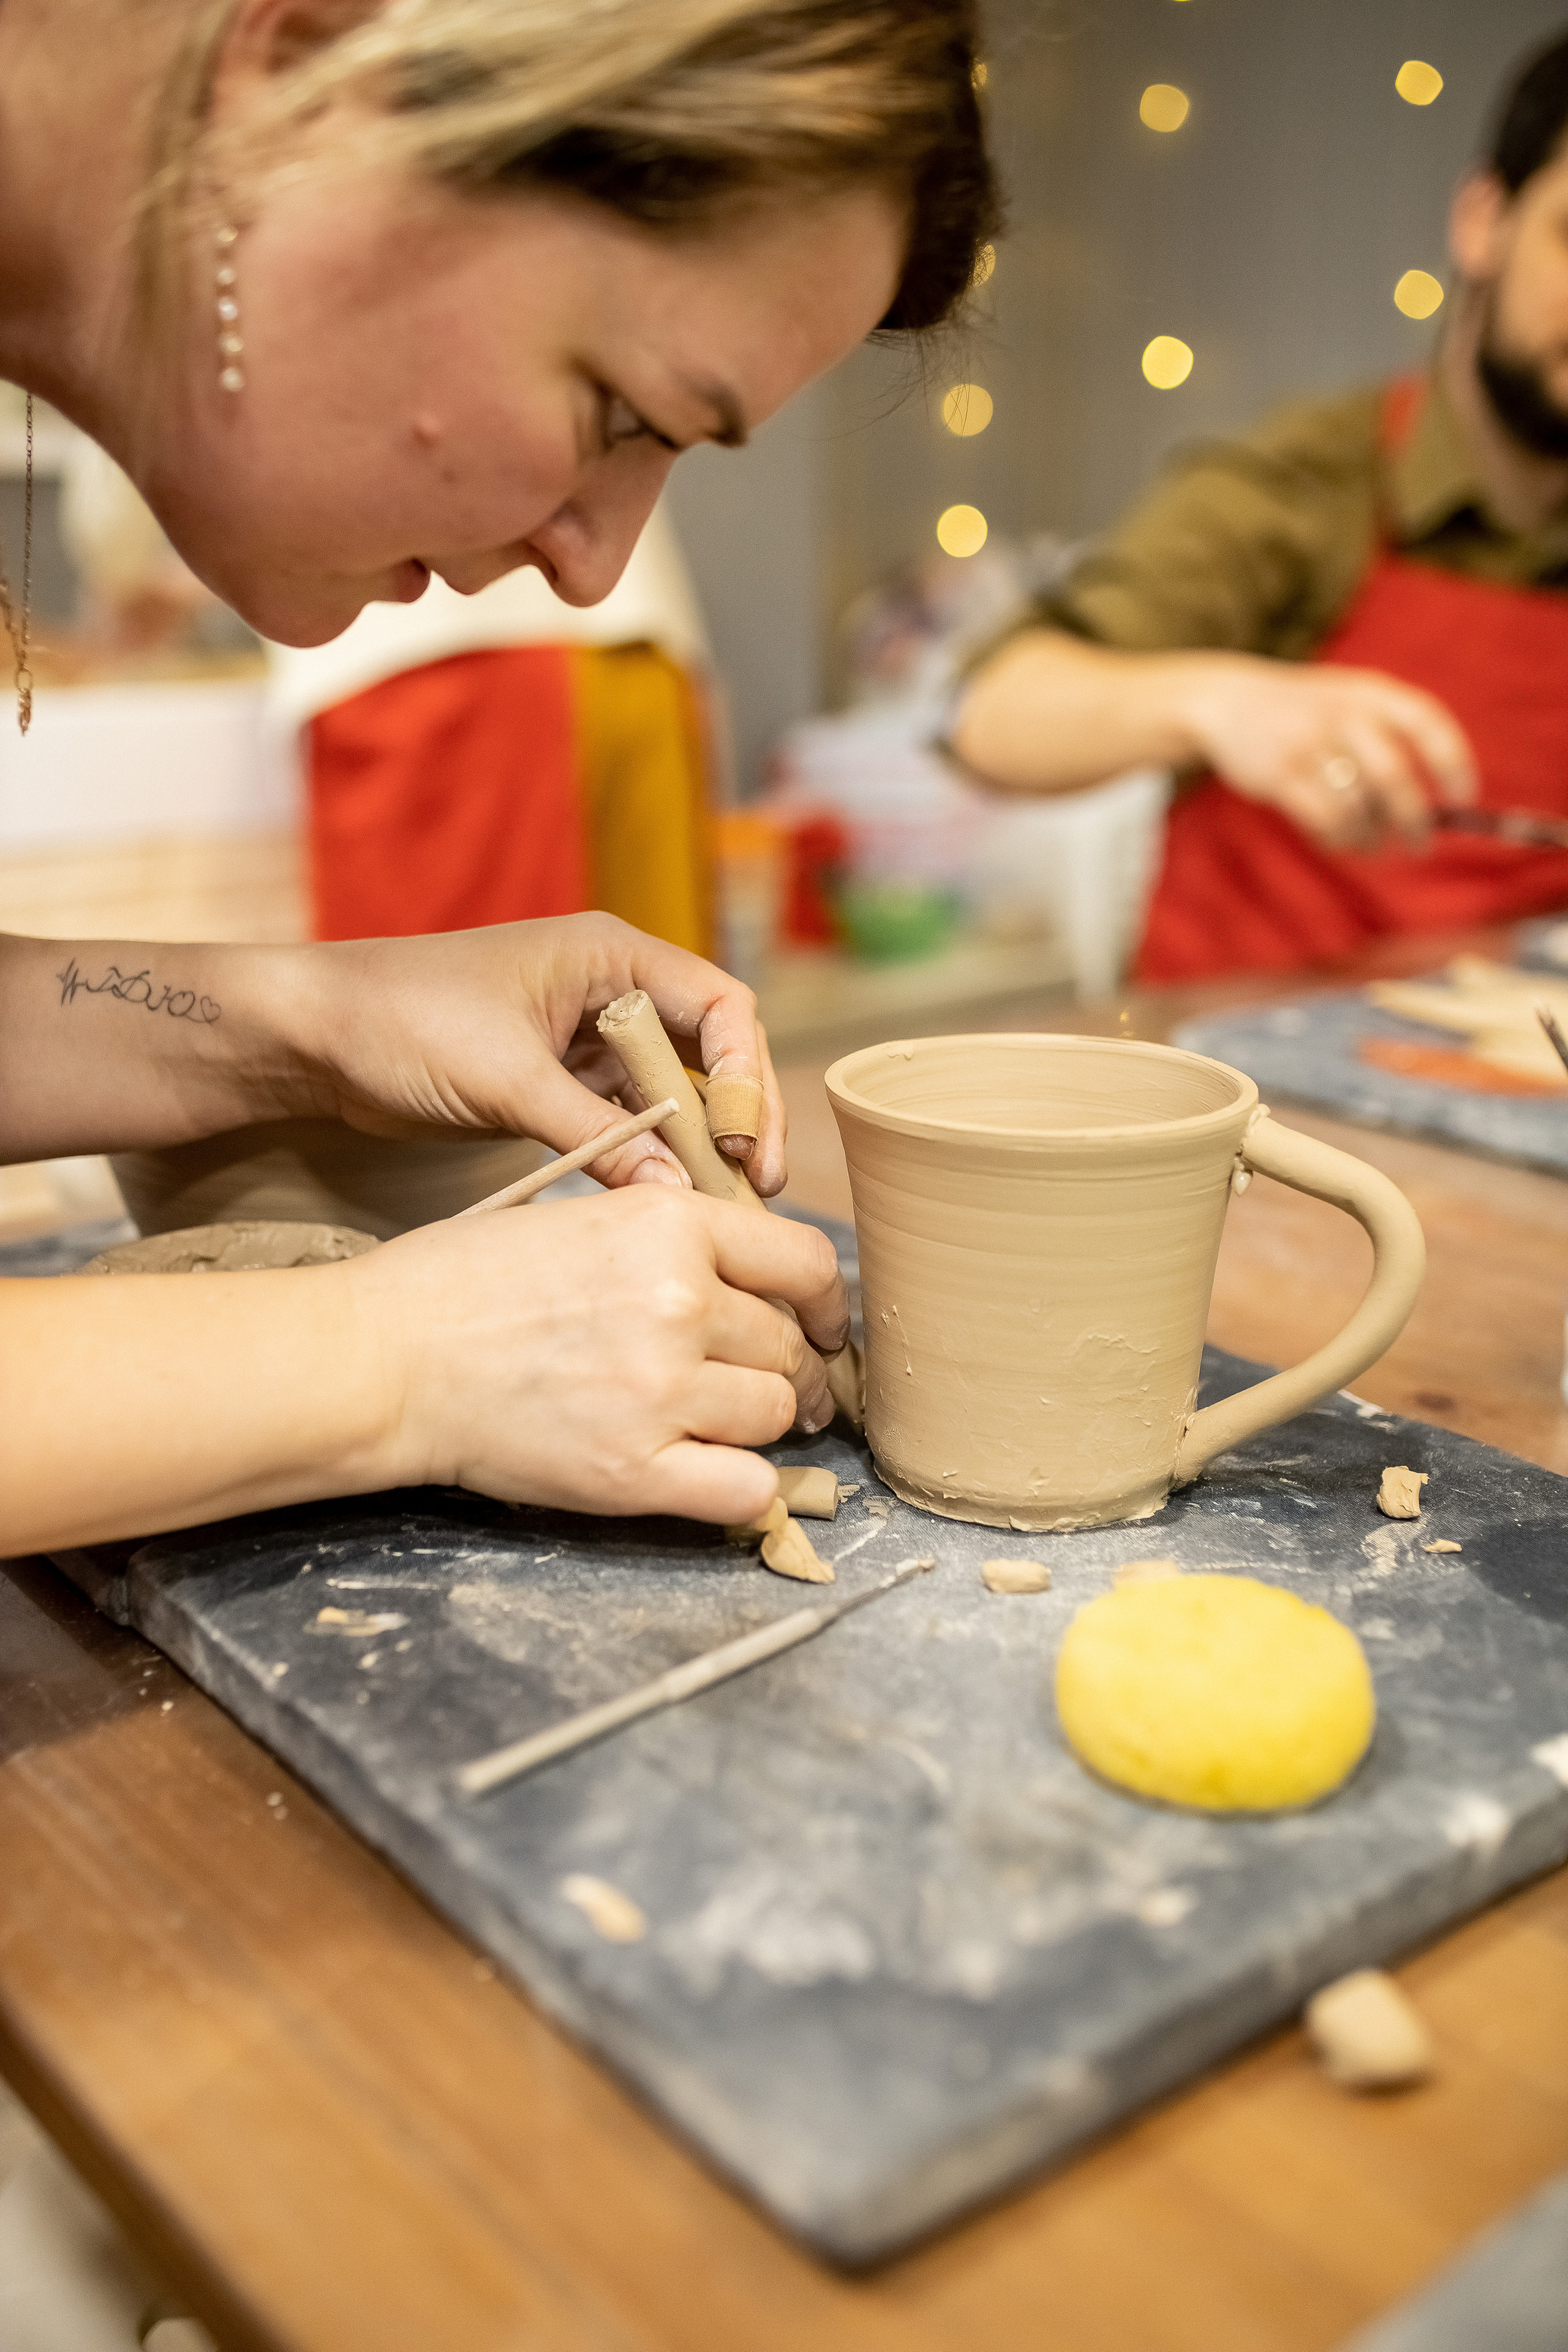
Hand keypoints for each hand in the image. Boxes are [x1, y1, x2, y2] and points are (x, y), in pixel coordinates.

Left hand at [286, 913, 786, 1194]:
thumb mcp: (506, 1080)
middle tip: (757, 1186)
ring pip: (676, 1091)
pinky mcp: (562, 1081)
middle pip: (712, 1051)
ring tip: (726, 1208)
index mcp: (611, 956)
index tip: (739, 1141)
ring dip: (701, 1144)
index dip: (743, 1075)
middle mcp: (612, 990)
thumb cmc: (404, 1022)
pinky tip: (669, 1202)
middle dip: (738, 1117)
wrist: (316, 1036)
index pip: (719, 1006)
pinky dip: (654, 1157)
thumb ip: (597, 1138)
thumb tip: (676, 1196)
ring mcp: (589, 1037)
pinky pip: (632, 1119)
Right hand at [360, 1187, 849, 1518]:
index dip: (824, 1303)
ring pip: (773, 1415)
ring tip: (710, 1420)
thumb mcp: (583, 1218)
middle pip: (787, 1348)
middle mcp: (679, 1302)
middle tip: (754, 1384)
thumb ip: (674, 1243)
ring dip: (754, 1422)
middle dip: (781, 1369)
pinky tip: (711, 1474)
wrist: (384, 1357)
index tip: (819, 1325)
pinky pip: (745, 1491)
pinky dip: (742, 1489)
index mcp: (670, 1226)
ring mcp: (660, 1391)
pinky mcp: (633, 1472)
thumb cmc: (465, 1282)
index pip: (805, 1265)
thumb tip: (752, 1282)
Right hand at [1182, 655, 1476, 851]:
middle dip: (1413, 819)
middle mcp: (1343, 713)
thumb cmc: (1306, 714)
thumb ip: (1392, 743)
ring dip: (1369, 837)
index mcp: (1371, 692)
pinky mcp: (1279, 774)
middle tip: (1421, 846)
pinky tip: (1339, 842)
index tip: (1464, 798)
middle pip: (1393, 776)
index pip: (1426, 722)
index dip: (1452, 762)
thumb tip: (1437, 813)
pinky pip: (1323, 820)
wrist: (1228, 701)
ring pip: (1356, 807)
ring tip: (1371, 847)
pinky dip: (1337, 840)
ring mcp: (1308, 743)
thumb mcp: (1350, 705)